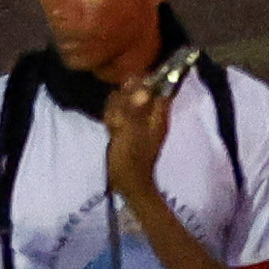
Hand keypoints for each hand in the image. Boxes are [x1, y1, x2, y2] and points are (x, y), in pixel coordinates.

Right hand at [100, 54, 177, 198]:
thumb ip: (135, 110)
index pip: (154, 84)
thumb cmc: (132, 160)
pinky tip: (111, 131)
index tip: (126, 90)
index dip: (140, 82)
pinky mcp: (126, 127)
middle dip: (122, 101)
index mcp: (158, 112)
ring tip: (114, 127)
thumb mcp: (132, 133)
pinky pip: (117, 113)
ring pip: (123, 101)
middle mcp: (150, 112)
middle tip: (118, 118)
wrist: (127, 185)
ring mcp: (138, 120)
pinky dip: (112, 120)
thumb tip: (143, 88)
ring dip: (115, 111)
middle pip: (135, 90)